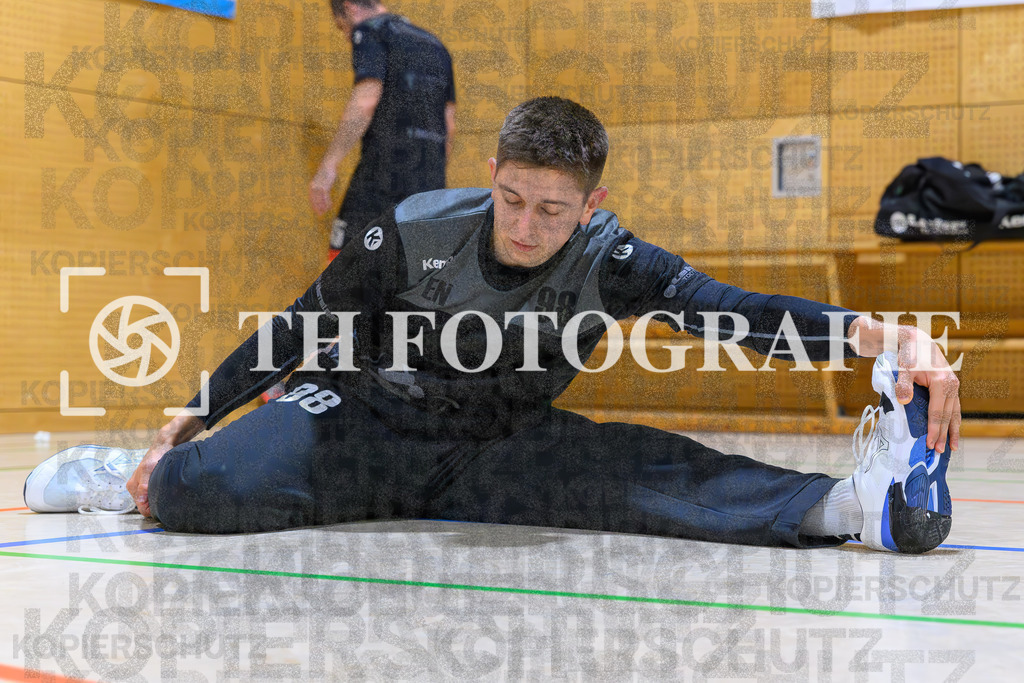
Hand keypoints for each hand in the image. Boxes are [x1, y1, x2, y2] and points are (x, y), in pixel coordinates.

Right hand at [127, 413, 203, 516]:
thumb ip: (143, 485)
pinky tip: (167, 494)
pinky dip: (160, 497)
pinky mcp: (150, 485)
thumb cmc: (155, 456)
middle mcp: (135, 488)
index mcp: (132, 487)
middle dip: (154, 507)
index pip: (140, 508)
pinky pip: (153, 496)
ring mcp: (143, 487)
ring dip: (157, 502)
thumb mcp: (148, 470)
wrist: (164, 445)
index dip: (150, 511)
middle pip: (144, 506)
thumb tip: (141, 500)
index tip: (162, 511)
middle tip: (167, 504)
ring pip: (149, 502)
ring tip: (168, 498)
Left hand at [309, 166, 336, 215]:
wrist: (327, 165)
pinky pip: (325, 197)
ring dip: (322, 207)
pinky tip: (329, 206)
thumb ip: (320, 186)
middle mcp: (314, 187)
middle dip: (317, 208)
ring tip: (324, 212)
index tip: (316, 211)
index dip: (314, 205)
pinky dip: (327, 202)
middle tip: (320, 214)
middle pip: (315, 200)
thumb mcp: (321, 180)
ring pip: (320, 200)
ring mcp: (319, 187)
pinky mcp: (325, 186)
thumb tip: (321, 191)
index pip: (311, 198)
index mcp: (311, 186)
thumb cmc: (325, 172)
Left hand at [895, 326, 960, 453]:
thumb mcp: (904, 367)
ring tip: (952, 448)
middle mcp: (951, 385)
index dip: (934, 430)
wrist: (916, 341)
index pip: (937, 412)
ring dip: (952, 430)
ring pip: (954, 413)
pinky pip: (952, 407)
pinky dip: (952, 420)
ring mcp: (952, 386)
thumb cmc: (909, 354)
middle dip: (944, 435)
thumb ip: (903, 384)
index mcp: (941, 382)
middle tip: (940, 452)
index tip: (930, 445)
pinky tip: (951, 431)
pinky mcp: (950, 387)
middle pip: (948, 415)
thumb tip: (903, 401)